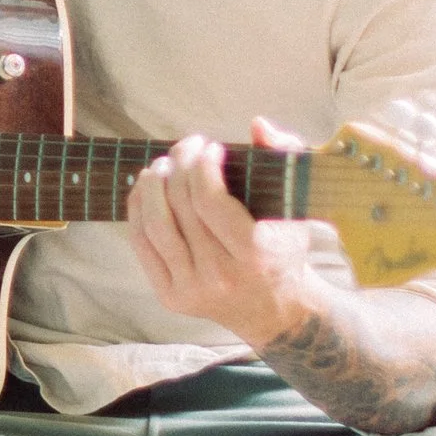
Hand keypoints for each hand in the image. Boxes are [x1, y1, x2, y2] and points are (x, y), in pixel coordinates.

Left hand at [126, 118, 321, 350]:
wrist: (274, 310)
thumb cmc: (284, 249)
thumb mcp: (297, 206)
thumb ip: (286, 157)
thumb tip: (257, 125)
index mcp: (254, 254)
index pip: (210, 201)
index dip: (202, 166)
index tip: (210, 147)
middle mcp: (220, 275)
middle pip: (182, 207)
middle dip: (179, 165)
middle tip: (187, 146)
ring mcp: (191, 289)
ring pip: (156, 225)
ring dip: (153, 184)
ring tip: (163, 164)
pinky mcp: (170, 296)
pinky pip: (142, 244)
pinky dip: (138, 209)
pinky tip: (146, 187)